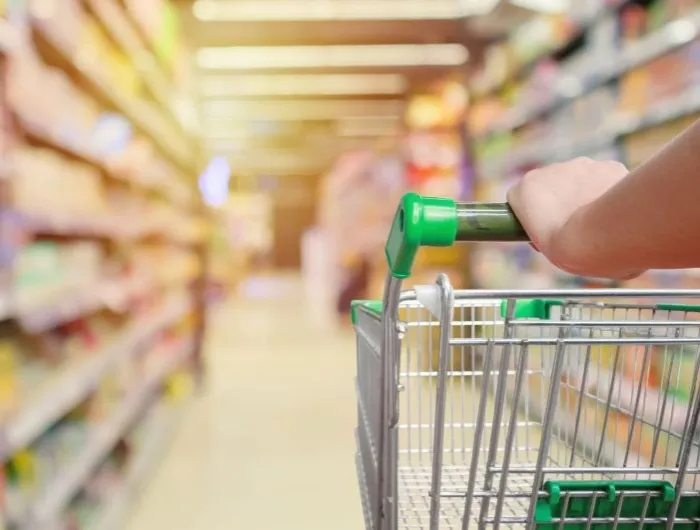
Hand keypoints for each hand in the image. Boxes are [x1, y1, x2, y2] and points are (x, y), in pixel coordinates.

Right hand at [507, 157, 641, 278]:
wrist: (601, 238)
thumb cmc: (568, 250)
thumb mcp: (542, 244)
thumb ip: (544, 227)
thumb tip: (559, 229)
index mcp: (525, 189)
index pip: (524, 196)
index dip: (535, 214)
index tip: (547, 230)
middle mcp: (549, 170)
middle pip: (553, 184)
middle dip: (562, 200)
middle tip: (573, 227)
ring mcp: (581, 165)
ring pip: (581, 178)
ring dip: (585, 193)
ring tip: (598, 221)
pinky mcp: (608, 165)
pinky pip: (606, 177)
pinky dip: (609, 190)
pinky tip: (616, 211)